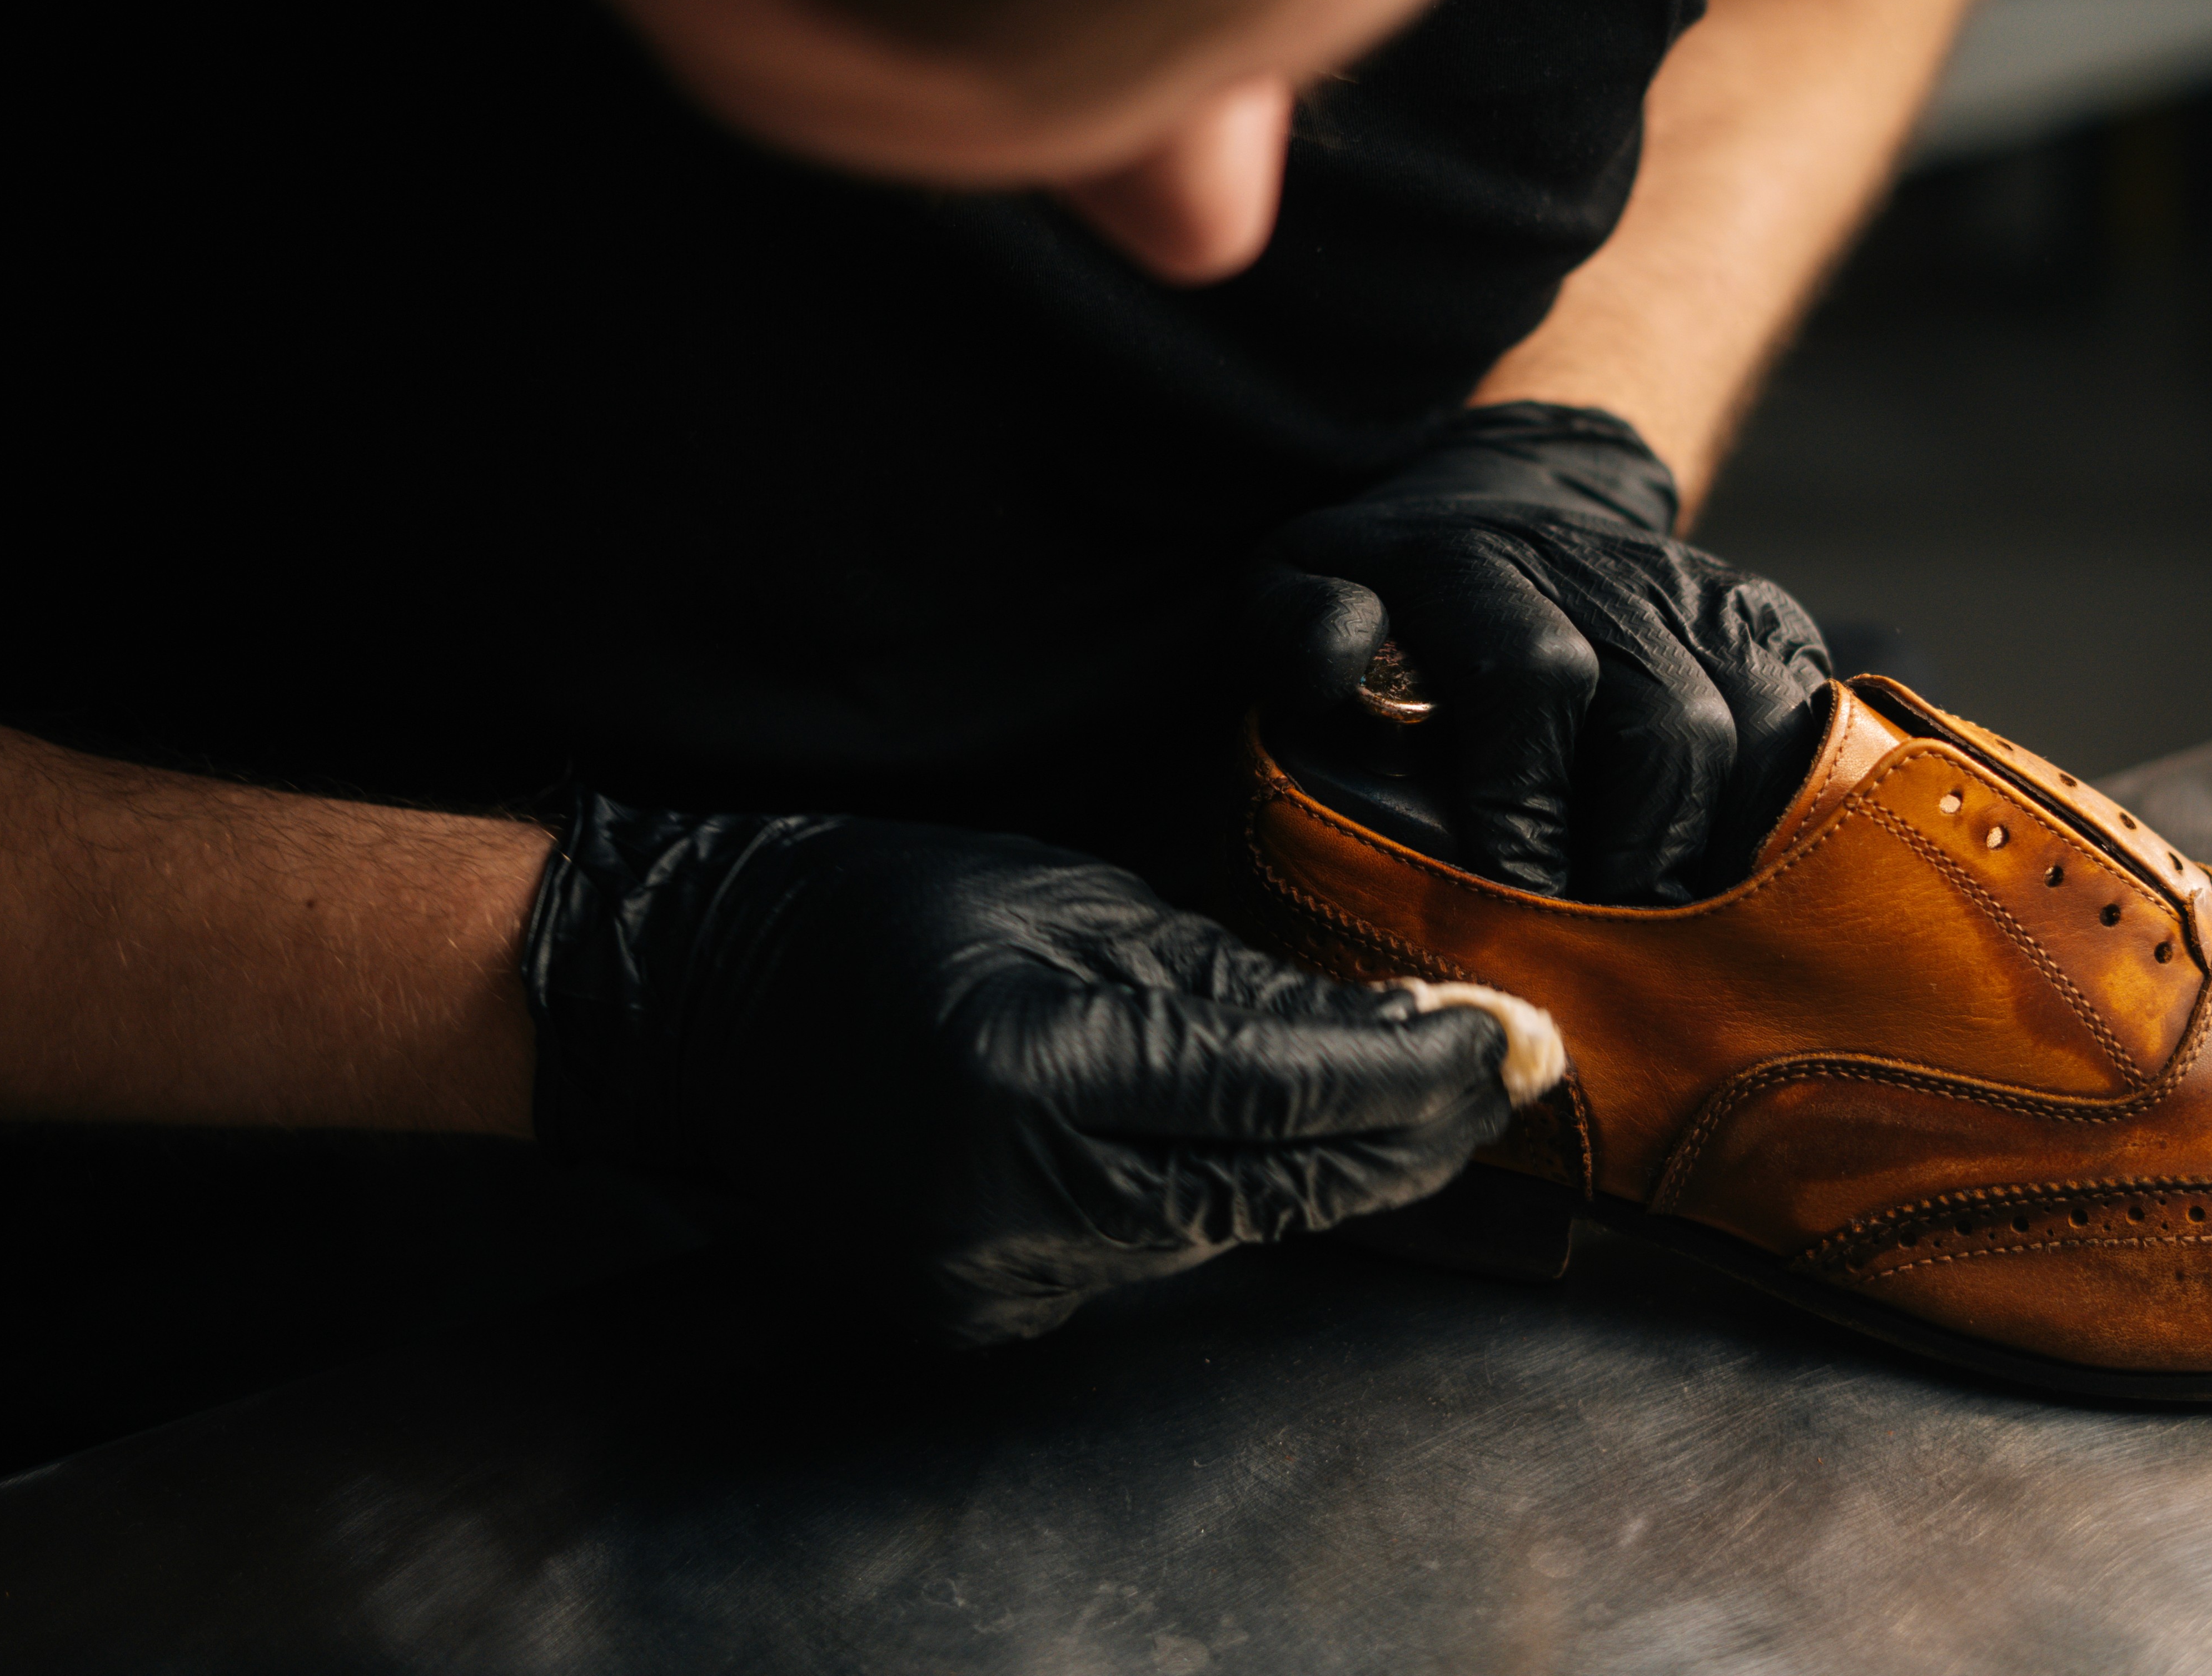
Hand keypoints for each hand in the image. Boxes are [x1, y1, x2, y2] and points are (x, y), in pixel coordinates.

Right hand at [518, 795, 1519, 1343]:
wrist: (696, 1000)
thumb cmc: (883, 908)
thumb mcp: (1070, 897)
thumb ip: (1226, 978)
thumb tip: (1383, 1022)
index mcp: (1036, 1064)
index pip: (1281, 1089)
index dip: (1416, 1070)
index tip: (1515, 1040)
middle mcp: (1017, 1196)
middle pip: (1275, 1188)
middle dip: (1405, 1137)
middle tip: (1503, 1079)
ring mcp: (992, 1276)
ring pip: (1223, 1234)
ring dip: (1319, 1171)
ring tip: (1407, 1103)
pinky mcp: (979, 1314)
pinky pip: (1144, 1262)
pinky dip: (1210, 1204)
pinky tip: (1252, 1150)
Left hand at [1248, 402, 1833, 906]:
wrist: (1511, 504)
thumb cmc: (1395, 594)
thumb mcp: (1305, 588)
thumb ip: (1296, 632)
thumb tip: (1332, 664)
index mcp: (1477, 563)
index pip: (1531, 678)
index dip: (1526, 805)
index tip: (1514, 898)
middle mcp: (1604, 568)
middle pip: (1671, 728)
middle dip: (1637, 857)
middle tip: (1604, 947)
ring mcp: (1701, 596)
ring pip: (1756, 743)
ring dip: (1711, 853)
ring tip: (1663, 929)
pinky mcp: (1770, 627)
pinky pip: (1807, 736)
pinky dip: (1773, 820)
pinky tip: (1720, 874)